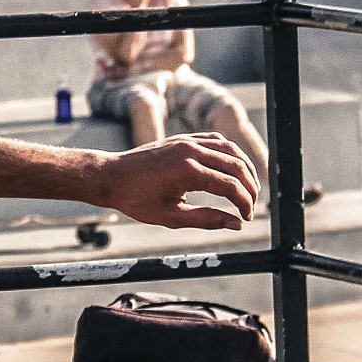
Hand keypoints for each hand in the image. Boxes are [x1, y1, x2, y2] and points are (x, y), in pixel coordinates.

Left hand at [99, 133, 259, 230]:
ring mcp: (187, 141)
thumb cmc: (136, 199)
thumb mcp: (171, 217)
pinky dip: (229, 154)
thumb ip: (207, 220)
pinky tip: (232, 169)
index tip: (246, 218)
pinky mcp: (183, 138)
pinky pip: (215, 140)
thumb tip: (236, 224)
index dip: (244, 203)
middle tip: (251, 206)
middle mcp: (190, 151)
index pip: (230, 186)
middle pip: (236, 165)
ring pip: (229, 149)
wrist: (111, 176)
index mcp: (187, 172)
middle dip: (250, 187)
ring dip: (244, 168)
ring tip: (248, 188)